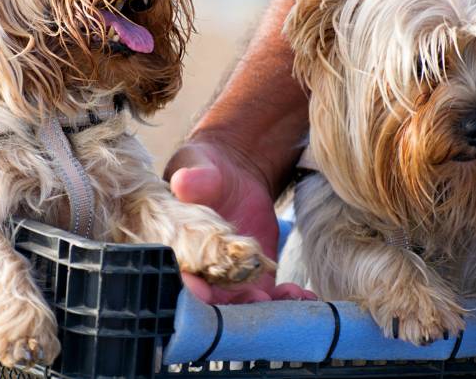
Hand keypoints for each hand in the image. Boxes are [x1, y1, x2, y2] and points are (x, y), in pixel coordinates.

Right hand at [165, 140, 315, 302]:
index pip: (173, 275)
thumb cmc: (204, 168)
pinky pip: (266, 298)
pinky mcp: (252, 279)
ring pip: (239, 307)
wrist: (234, 176)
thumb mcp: (198, 167)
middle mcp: (195, 272)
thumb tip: (183, 182)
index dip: (184, 286)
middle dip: (230, 308)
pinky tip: (304, 295)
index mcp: (172, 249)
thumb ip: (193, 178)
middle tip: (255, 298)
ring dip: (262, 309)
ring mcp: (225, 281)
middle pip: (208, 302)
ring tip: (288, 295)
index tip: (202, 289)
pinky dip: (284, 301)